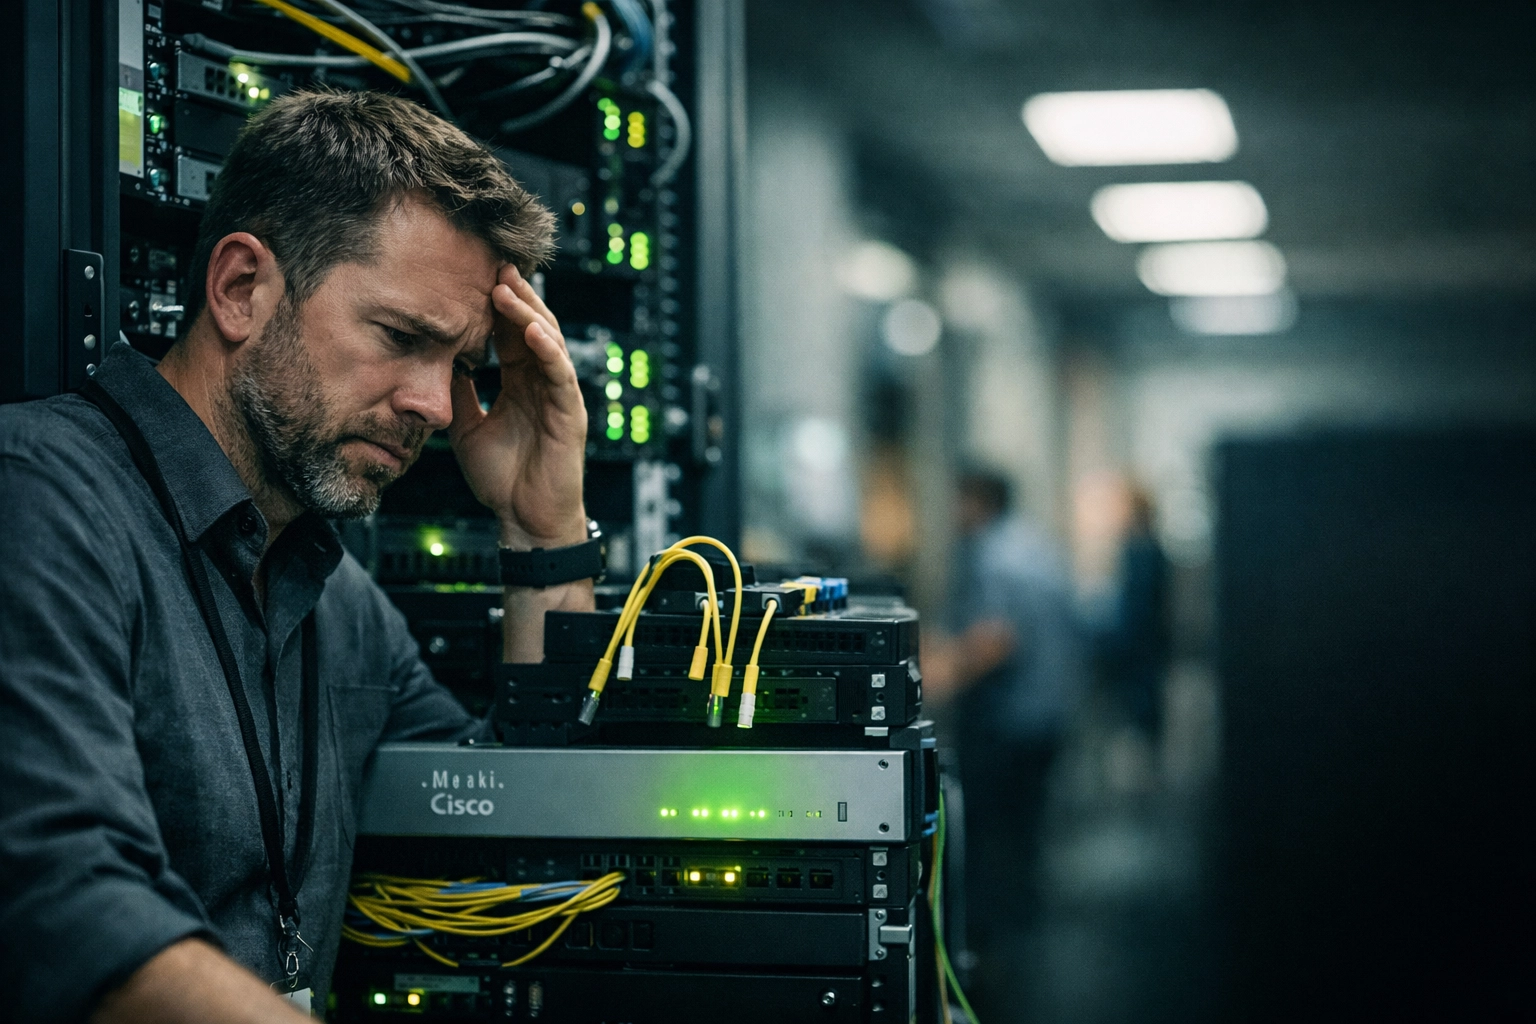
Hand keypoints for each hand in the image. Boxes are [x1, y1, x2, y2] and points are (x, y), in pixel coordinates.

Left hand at [448, 265, 587, 548]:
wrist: (524, 521)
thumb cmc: (502, 481)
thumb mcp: (467, 427)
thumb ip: (459, 394)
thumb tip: (438, 361)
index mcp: (521, 384)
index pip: (510, 334)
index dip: (495, 307)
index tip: (474, 276)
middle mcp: (542, 384)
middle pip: (532, 327)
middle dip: (514, 296)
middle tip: (493, 263)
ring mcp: (559, 396)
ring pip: (549, 342)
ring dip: (529, 313)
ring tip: (508, 286)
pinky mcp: (570, 413)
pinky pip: (560, 375)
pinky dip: (548, 350)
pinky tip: (533, 330)